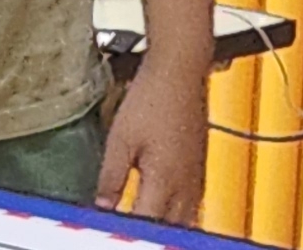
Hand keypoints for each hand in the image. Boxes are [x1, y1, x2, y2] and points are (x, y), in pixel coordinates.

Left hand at [96, 72, 207, 220]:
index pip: (145, 220)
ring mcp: (196, 174)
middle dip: (148, 232)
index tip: (111, 230)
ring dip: (165, 226)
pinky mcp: (199, 165)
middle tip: (127, 230)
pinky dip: (179, 214)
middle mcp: (185, 181)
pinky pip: (194, 202)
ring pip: (186, 219)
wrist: (181, 69)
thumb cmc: (153, 96)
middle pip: (168, 226)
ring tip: (145, 228)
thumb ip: (110, 177)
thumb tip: (102, 205)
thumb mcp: (120, 139)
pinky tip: (165, 211)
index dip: (127, 230)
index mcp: (164, 177)